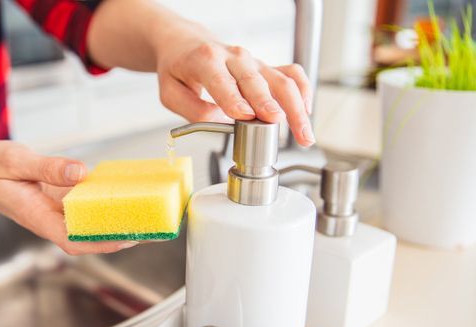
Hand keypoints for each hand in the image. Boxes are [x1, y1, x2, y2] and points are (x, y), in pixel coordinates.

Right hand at [0, 141, 137, 255]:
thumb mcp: (15, 161)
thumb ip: (47, 166)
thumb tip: (80, 172)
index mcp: (38, 216)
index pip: (75, 239)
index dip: (103, 243)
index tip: (128, 238)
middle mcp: (52, 218)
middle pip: (91, 236)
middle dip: (121, 235)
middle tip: (152, 225)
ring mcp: (58, 211)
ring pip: (92, 222)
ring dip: (118, 220)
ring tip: (149, 211)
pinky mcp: (63, 200)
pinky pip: (88, 205)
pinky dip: (107, 202)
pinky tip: (126, 193)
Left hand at [155, 28, 314, 145]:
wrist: (187, 45)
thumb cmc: (179, 68)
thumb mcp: (170, 92)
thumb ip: (191, 109)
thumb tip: (220, 120)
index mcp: (206, 60)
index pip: (222, 81)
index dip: (234, 98)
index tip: (246, 115)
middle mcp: (234, 58)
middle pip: (256, 81)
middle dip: (270, 104)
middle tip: (279, 123)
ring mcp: (253, 62)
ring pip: (281, 80)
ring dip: (296, 107)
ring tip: (304, 133)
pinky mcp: (265, 68)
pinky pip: (291, 74)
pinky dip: (303, 90)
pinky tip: (306, 110)